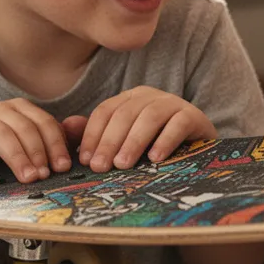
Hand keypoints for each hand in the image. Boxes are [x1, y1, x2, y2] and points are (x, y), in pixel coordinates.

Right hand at [0, 98, 70, 187]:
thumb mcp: (24, 137)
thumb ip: (51, 136)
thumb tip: (81, 129)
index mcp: (21, 107)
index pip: (44, 123)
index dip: (55, 145)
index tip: (63, 167)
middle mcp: (1, 109)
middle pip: (25, 129)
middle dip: (38, 153)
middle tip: (45, 176)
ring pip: (2, 136)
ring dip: (17, 159)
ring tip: (27, 179)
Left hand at [62, 86, 215, 172]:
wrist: (198, 149)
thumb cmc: (154, 146)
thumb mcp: (124, 142)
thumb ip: (96, 134)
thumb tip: (66, 126)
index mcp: (130, 99)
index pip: (105, 111)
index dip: (92, 135)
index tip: (85, 160)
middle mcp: (150, 96)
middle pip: (124, 114)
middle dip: (110, 141)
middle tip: (101, 168)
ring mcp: (173, 103)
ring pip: (149, 117)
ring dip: (133, 142)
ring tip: (123, 165)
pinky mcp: (193, 116)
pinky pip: (178, 124)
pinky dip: (165, 140)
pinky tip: (155, 159)